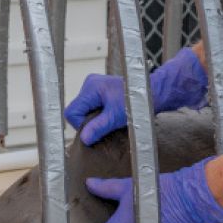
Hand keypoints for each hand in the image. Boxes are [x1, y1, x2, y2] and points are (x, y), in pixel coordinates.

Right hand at [63, 47, 208, 145]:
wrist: (150, 93)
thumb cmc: (135, 104)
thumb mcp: (116, 118)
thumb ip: (98, 127)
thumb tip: (84, 139)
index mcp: (91, 87)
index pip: (72, 112)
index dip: (80, 124)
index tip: (96, 129)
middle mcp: (90, 83)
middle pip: (77, 110)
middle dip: (88, 121)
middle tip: (105, 125)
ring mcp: (94, 85)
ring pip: (84, 109)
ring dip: (94, 118)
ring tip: (109, 119)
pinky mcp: (99, 89)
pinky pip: (91, 106)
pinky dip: (98, 113)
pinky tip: (109, 115)